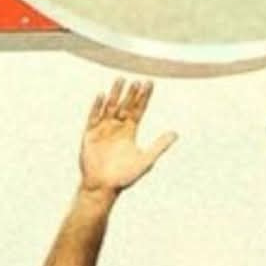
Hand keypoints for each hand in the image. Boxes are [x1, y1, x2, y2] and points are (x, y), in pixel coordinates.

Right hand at [79, 81, 177, 199]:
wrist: (103, 186)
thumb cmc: (125, 176)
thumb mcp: (145, 159)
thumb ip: (159, 146)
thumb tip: (175, 134)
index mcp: (130, 131)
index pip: (138, 109)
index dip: (144, 97)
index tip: (149, 83)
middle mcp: (117, 127)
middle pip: (125, 105)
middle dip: (131, 93)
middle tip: (138, 81)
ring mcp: (103, 129)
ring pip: (110, 107)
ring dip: (115, 94)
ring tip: (121, 79)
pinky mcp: (90, 134)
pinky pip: (93, 116)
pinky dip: (97, 106)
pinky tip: (102, 95)